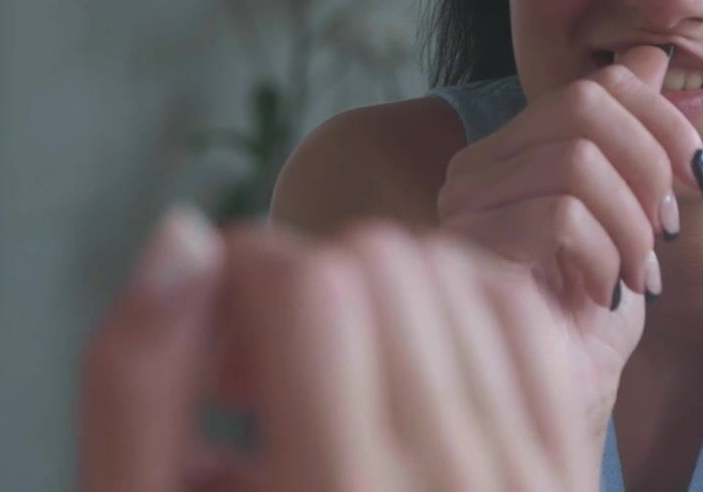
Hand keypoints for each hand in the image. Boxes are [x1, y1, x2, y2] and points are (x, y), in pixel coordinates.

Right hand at [79, 212, 595, 490]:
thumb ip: (136, 384)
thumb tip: (188, 235)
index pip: (315, 286)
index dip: (241, 278)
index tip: (211, 350)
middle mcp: (456, 487)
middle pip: (388, 267)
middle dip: (303, 282)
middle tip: (255, 380)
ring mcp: (529, 484)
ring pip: (461, 281)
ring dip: (377, 296)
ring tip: (325, 387)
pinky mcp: (566, 483)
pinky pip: (527, 330)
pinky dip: (456, 315)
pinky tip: (400, 376)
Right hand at [434, 44, 702, 442]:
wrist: (561, 398)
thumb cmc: (587, 319)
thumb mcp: (628, 217)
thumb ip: (631, 140)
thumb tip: (649, 55)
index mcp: (512, 152)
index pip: (593, 86)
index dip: (663, 123)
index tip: (698, 184)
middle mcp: (476, 168)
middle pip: (584, 104)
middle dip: (651, 163)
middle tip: (666, 230)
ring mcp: (465, 205)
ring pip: (578, 159)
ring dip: (631, 223)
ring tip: (635, 273)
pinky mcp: (470, 246)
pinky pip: (561, 214)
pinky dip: (603, 254)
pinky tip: (600, 294)